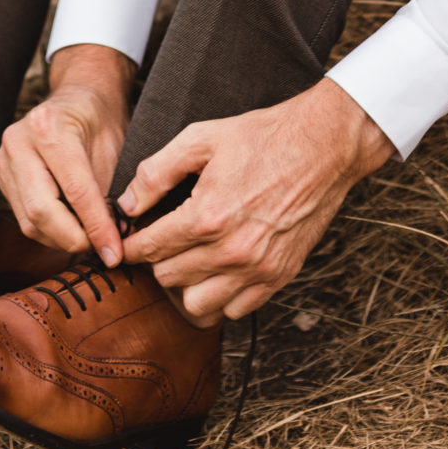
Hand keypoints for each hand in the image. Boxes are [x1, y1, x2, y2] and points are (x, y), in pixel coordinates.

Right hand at [0, 44, 135, 267]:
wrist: (78, 97)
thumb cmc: (100, 120)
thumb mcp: (116, 148)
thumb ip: (110, 192)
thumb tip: (114, 240)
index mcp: (50, 126)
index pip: (75, 191)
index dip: (97, 228)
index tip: (115, 253)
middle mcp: (18, 141)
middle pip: (41, 211)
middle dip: (74, 239)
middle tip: (103, 251)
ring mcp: (4, 159)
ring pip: (29, 220)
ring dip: (62, 240)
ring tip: (91, 241)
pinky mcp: (2, 176)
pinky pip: (23, 217)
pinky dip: (50, 231)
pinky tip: (72, 230)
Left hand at [117, 80, 391, 322]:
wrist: (322, 147)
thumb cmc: (262, 138)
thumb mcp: (201, 139)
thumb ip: (156, 173)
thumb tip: (126, 205)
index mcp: (207, 215)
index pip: (150, 248)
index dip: (130, 245)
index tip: (125, 243)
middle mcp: (231, 251)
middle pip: (168, 278)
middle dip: (159, 258)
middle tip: (164, 239)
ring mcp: (257, 269)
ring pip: (198, 305)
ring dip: (188, 283)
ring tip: (191, 257)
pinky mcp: (278, 277)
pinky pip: (235, 310)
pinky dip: (222, 294)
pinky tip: (221, 267)